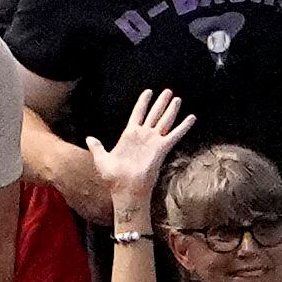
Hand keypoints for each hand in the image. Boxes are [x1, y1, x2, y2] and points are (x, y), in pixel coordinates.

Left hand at [86, 86, 195, 226]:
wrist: (126, 190)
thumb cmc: (114, 178)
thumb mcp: (101, 159)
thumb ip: (97, 147)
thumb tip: (89, 139)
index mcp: (129, 135)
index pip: (138, 113)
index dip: (143, 102)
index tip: (149, 91)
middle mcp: (144, 136)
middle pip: (154, 114)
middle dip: (161, 102)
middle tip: (168, 91)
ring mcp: (154, 142)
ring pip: (165, 120)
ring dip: (172, 110)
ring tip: (178, 99)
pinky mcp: (162, 149)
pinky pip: (175, 135)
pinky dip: (184, 126)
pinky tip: (191, 117)